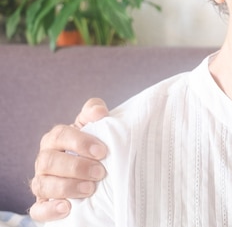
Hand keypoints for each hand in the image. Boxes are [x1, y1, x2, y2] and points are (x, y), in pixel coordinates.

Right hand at [29, 98, 109, 220]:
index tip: (102, 152)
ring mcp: (42, 182)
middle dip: (76, 167)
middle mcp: (45, 160)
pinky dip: (50, 210)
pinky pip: (38, 210)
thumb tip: (100, 112)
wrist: (92, 172)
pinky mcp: (43, 204)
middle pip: (49, 161)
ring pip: (43, 185)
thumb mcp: (94, 126)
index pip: (60, 135)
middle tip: (100, 173)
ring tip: (90, 189)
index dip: (80, 142)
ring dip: (67, 187)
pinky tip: (67, 208)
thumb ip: (94, 112)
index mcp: (56, 139)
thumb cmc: (92, 146)